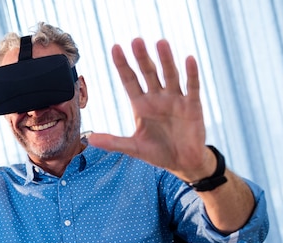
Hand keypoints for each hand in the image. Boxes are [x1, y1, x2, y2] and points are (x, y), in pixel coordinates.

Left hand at [89, 39, 212, 181]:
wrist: (182, 162)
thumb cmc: (158, 152)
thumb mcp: (133, 147)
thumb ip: (113, 142)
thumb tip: (89, 139)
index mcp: (141, 105)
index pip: (130, 80)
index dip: (123, 65)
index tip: (115, 48)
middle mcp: (158, 98)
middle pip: (148, 73)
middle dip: (142, 58)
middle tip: (135, 41)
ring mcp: (175, 100)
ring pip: (169, 75)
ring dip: (166, 60)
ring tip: (160, 42)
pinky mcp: (192, 106)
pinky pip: (192, 87)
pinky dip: (191, 74)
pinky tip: (189, 60)